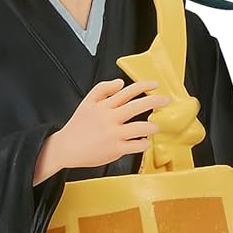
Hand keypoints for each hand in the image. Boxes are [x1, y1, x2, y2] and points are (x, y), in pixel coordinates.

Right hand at [33, 80, 169, 182]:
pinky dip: (144, 144)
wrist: (66, 147)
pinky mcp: (115, 149)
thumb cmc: (78, 126)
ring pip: (140, 128)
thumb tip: (121, 83)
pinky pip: (135, 146)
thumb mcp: (87, 102)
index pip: (127, 91)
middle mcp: (110, 118)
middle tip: (166, 101)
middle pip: (137, 106)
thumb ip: (103, 89)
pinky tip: (145, 142)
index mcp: (104, 106)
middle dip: (155, 101)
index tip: (155, 84)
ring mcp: (113, 135)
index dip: (144, 86)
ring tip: (155, 127)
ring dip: (152, 126)